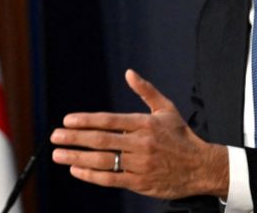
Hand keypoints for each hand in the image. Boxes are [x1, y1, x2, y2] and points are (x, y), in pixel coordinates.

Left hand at [50, 69, 228, 199]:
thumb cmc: (180, 136)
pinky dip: (92, 175)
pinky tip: (76, 169)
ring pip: (103, 161)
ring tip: (58, 154)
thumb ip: (146, 91)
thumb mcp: (166, 109)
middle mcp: (141, 144)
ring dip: (77, 157)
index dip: (86, 120)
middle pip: (101, 140)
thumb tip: (129, 73)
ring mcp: (140, 165)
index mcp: (144, 124)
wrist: (201, 167)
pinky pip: (111, 179)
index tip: (68, 120)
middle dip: (74, 138)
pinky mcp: (140, 183)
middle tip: (55, 136)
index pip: (109, 120)